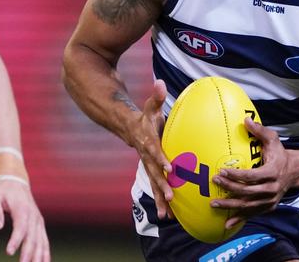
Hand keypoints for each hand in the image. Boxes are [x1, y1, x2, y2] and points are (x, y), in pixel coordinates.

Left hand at [0, 179, 49, 261]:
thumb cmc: (2, 190)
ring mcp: (38, 220)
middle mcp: (33, 215)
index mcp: (22, 208)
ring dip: (39, 254)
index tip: (9, 252)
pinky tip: (45, 261)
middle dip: (29, 252)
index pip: (20, 226)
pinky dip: (45, 251)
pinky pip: (44, 240)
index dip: (16, 239)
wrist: (16, 181)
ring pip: (41, 240)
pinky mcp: (39, 224)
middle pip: (32, 236)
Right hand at [131, 79, 173, 218]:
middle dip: (162, 185)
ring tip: (166, 215)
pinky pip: (156, 186)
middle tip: (171, 197)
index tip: (170, 168)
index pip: (154, 151)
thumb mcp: (149, 106)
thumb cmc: (143, 116)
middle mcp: (146, 156)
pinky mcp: (151, 170)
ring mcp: (147, 165)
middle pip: (154, 172)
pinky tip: (167, 213)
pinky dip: (161, 199)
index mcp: (147, 142)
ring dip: (160, 198)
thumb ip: (156, 96)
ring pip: (154, 184)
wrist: (126, 128)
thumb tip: (160, 83)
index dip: (161, 159)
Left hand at [211, 117, 295, 229]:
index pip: (251, 176)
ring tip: (214, 204)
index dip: (236, 175)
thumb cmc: (280, 153)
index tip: (221, 171)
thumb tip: (246, 119)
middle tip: (214, 181)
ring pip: (248, 206)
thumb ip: (259, 130)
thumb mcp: (273, 139)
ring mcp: (270, 200)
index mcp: (272, 172)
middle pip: (247, 192)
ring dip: (230, 206)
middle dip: (229, 188)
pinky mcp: (268, 207)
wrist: (295, 171)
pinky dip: (239, 219)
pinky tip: (226, 224)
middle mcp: (272, 189)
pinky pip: (252, 214)